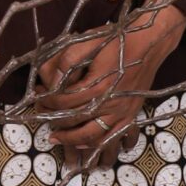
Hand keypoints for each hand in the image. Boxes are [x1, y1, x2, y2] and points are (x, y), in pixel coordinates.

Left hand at [32, 2, 185, 164]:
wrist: (148, 42)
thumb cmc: (116, 41)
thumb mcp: (87, 42)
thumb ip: (66, 61)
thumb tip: (51, 81)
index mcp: (97, 86)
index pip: (64, 102)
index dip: (47, 101)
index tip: (37, 96)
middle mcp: (111, 103)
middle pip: (75, 121)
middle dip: (53, 120)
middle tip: (41, 115)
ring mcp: (123, 112)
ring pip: (93, 136)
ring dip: (71, 140)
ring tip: (56, 138)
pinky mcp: (131, 115)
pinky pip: (112, 138)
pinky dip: (96, 145)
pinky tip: (83, 145)